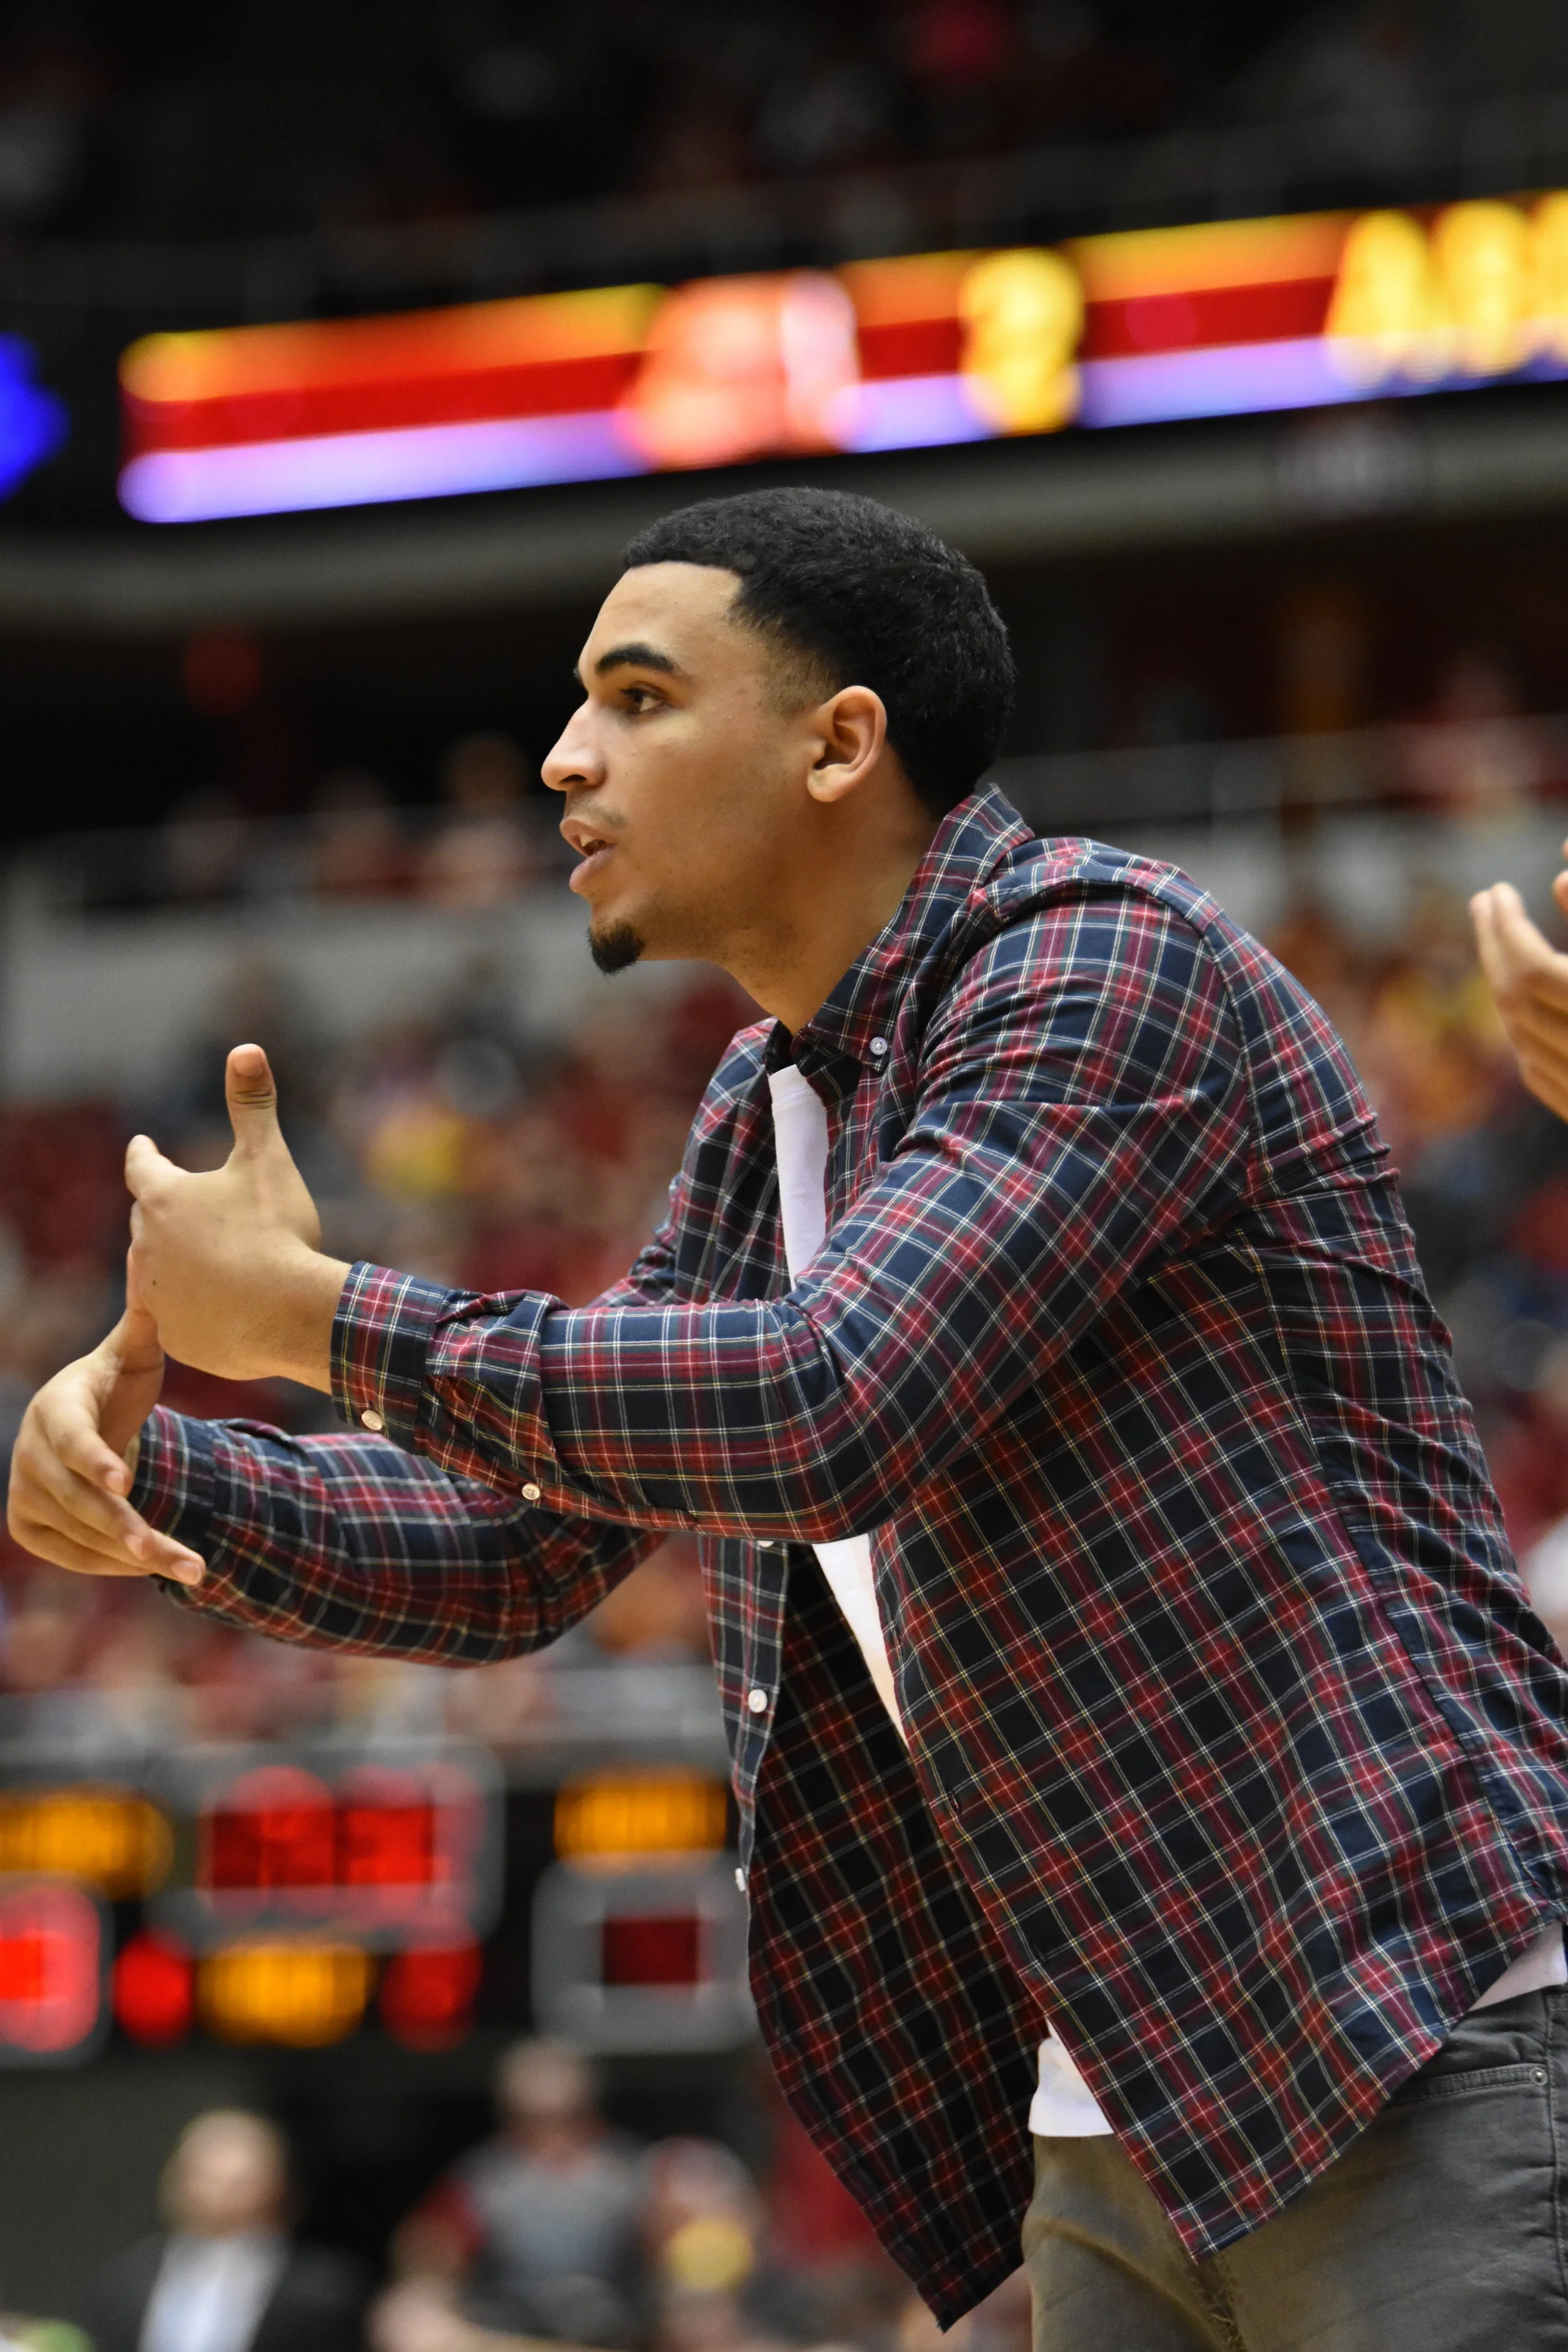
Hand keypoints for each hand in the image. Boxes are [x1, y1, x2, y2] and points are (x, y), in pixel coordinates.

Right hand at [7, 1261, 203, 1585]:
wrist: (83, 1423)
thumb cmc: (116, 1385)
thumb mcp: (133, 1352)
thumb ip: (146, 1315)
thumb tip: (151, 1251)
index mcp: (58, 1406)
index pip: (70, 1437)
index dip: (94, 1459)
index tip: (126, 1482)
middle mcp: (31, 1451)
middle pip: (79, 1500)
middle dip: (129, 1531)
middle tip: (179, 1557)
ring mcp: (23, 1490)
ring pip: (79, 1535)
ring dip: (132, 1557)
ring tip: (192, 1569)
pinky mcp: (26, 1523)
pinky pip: (68, 1556)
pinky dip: (108, 1565)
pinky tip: (150, 1567)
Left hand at [126, 1042, 349, 1388]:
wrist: (289, 1314)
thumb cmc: (278, 1232)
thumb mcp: (267, 1159)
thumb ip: (252, 1105)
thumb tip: (245, 1047)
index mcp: (165, 1198)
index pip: (141, 1166)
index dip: (144, 1153)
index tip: (143, 1145)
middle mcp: (148, 1245)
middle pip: (147, 1219)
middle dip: (163, 1210)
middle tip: (185, 1207)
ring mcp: (157, 1294)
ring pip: (155, 1268)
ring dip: (173, 1259)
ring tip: (204, 1259)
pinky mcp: (172, 1334)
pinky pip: (174, 1314)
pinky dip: (190, 1304)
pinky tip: (218, 1305)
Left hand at [1471, 857, 1567, 1120]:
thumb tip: (1556, 870)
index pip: (1529, 967)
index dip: (1506, 927)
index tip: (1498, 889)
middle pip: (1513, 998)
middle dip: (1494, 944)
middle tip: (1486, 901)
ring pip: (1520, 1035)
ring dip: (1503, 984)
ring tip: (1500, 943)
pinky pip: (1538, 1070)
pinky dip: (1524, 1031)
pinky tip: (1521, 1007)